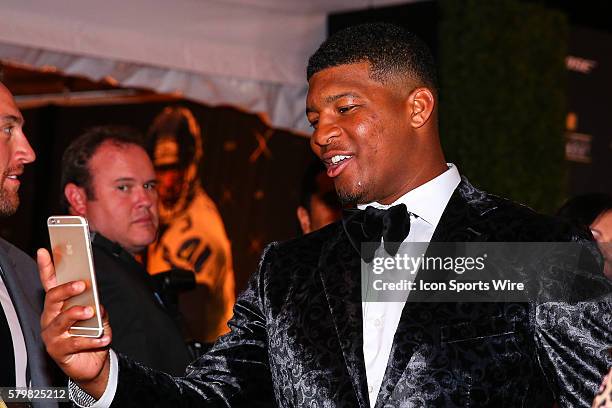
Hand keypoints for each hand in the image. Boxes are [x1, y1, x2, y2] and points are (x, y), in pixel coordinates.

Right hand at [38, 248, 111, 397]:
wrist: (91, 363)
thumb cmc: (90, 333)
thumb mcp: (97, 315)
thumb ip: (95, 305)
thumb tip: (96, 302)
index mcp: (58, 305)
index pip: (49, 283)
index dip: (46, 267)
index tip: (44, 251)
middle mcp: (51, 318)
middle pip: (53, 298)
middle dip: (66, 289)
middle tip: (82, 284)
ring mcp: (52, 335)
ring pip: (60, 320)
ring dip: (77, 313)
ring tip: (91, 311)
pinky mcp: (59, 351)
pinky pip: (75, 342)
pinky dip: (92, 339)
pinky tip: (104, 337)